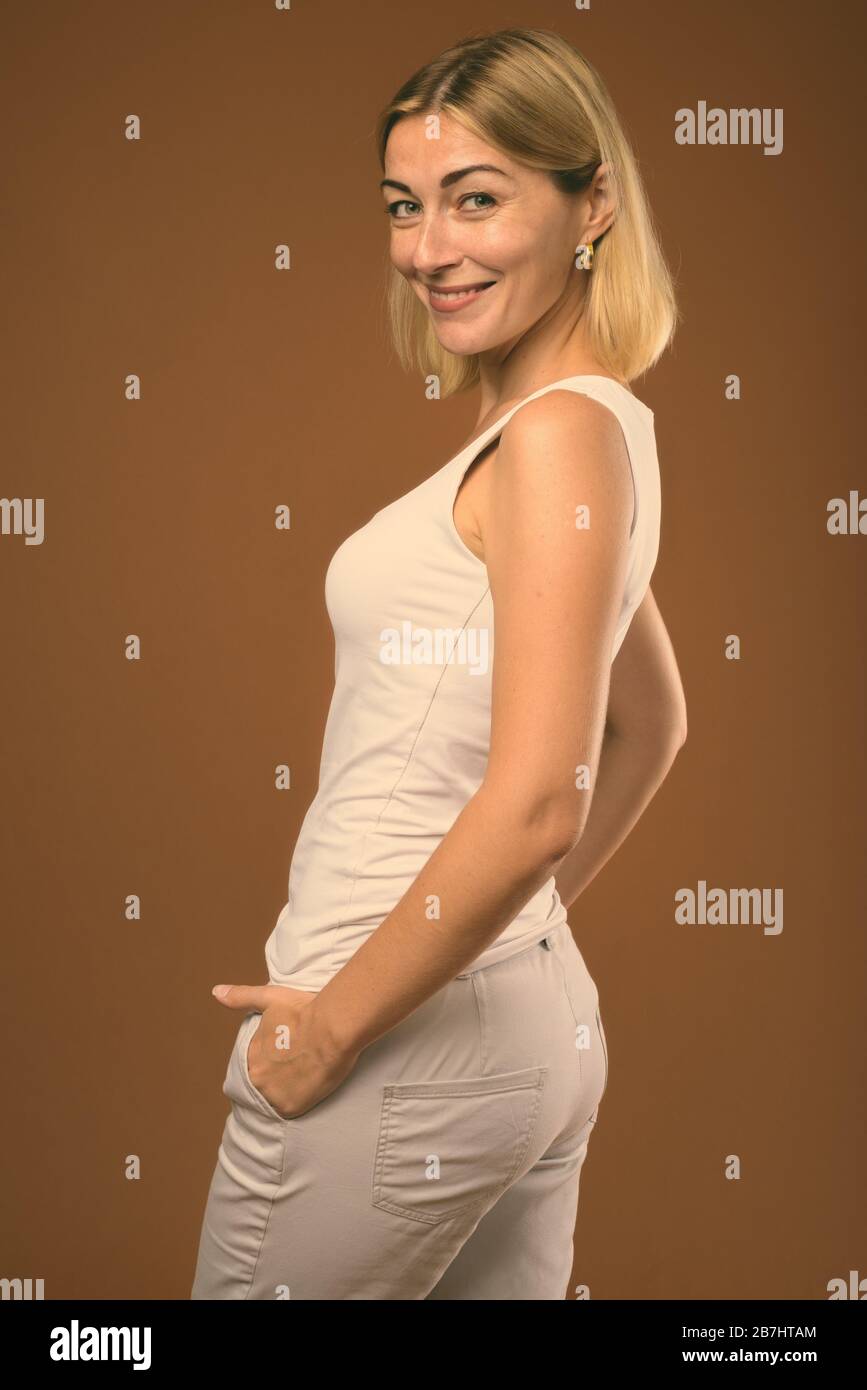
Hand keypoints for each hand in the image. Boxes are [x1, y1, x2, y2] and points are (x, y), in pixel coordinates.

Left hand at [212, 981, 359, 1118]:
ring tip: (303, 1078)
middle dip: (274, 1078)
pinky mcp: (290, 1107)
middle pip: (261, 1084)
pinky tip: (308, 1089)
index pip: (251, 1065)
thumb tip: (216, 992)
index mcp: (250, 1055)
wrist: (332, 1027)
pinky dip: (297, 1102)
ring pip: (274, 1099)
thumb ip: (242, 997)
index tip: (283, 1056)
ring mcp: (272, 1095)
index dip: (268, 1061)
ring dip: (284, 1091)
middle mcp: (255, 1078)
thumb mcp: (270, 998)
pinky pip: (289, 1110)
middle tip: (296, 1066)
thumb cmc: (304, 1010)